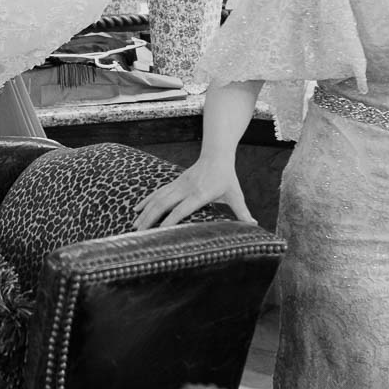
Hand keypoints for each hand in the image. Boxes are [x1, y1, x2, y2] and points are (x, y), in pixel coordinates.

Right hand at [134, 155, 252, 229]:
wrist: (216, 154)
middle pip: (163, 204)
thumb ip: (242, 212)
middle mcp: (185, 188)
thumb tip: (254, 226)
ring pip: (157, 198)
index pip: (182, 209)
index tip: (160, 232)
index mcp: (199, 194)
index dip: (171, 220)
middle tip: (139, 233)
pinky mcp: (174, 183)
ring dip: (145, 212)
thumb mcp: (236, 195)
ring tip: (134, 225)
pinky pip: (157, 193)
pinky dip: (146, 201)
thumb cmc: (226, 177)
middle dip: (150, 219)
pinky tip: (137, 209)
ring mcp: (177, 184)